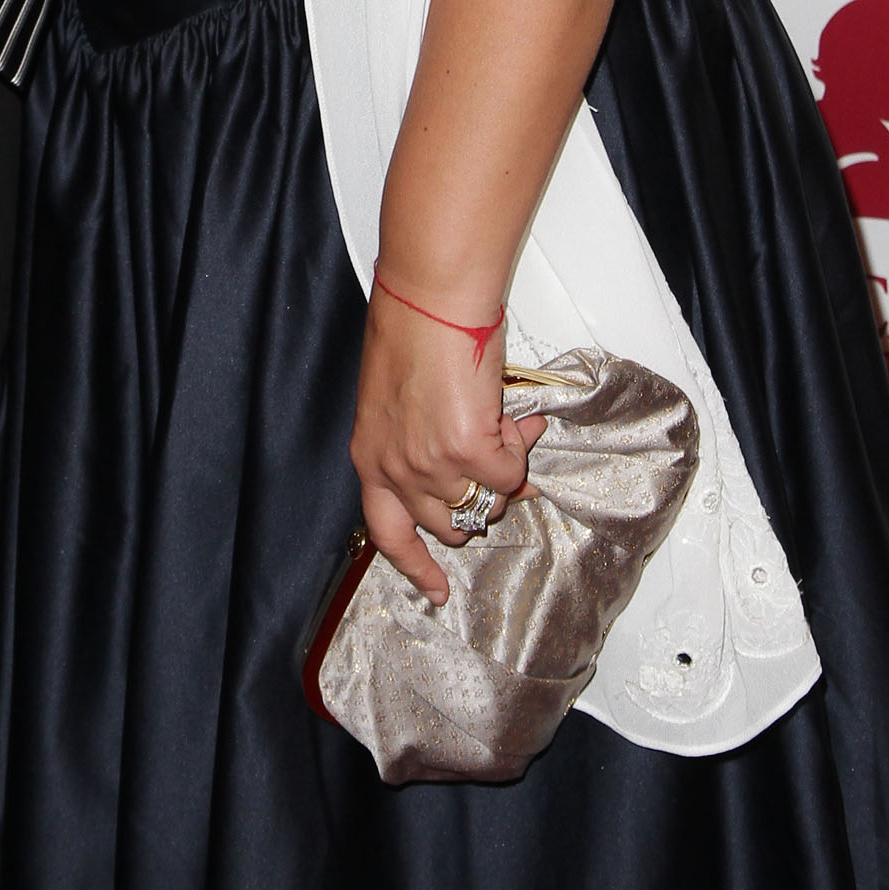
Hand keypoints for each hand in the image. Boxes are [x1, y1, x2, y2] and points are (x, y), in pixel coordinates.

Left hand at [348, 278, 541, 606]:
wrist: (430, 299)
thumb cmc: (414, 333)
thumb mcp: (401, 403)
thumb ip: (430, 446)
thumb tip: (487, 471)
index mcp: (369, 458)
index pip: (388, 534)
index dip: (416, 566)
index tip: (437, 590)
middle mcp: (394, 469)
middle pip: (449, 524)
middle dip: (480, 499)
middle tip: (499, 458)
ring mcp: (430, 465)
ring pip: (485, 503)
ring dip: (503, 472)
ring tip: (504, 426)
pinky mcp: (467, 450)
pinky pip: (510, 474)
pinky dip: (518, 449)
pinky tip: (511, 417)